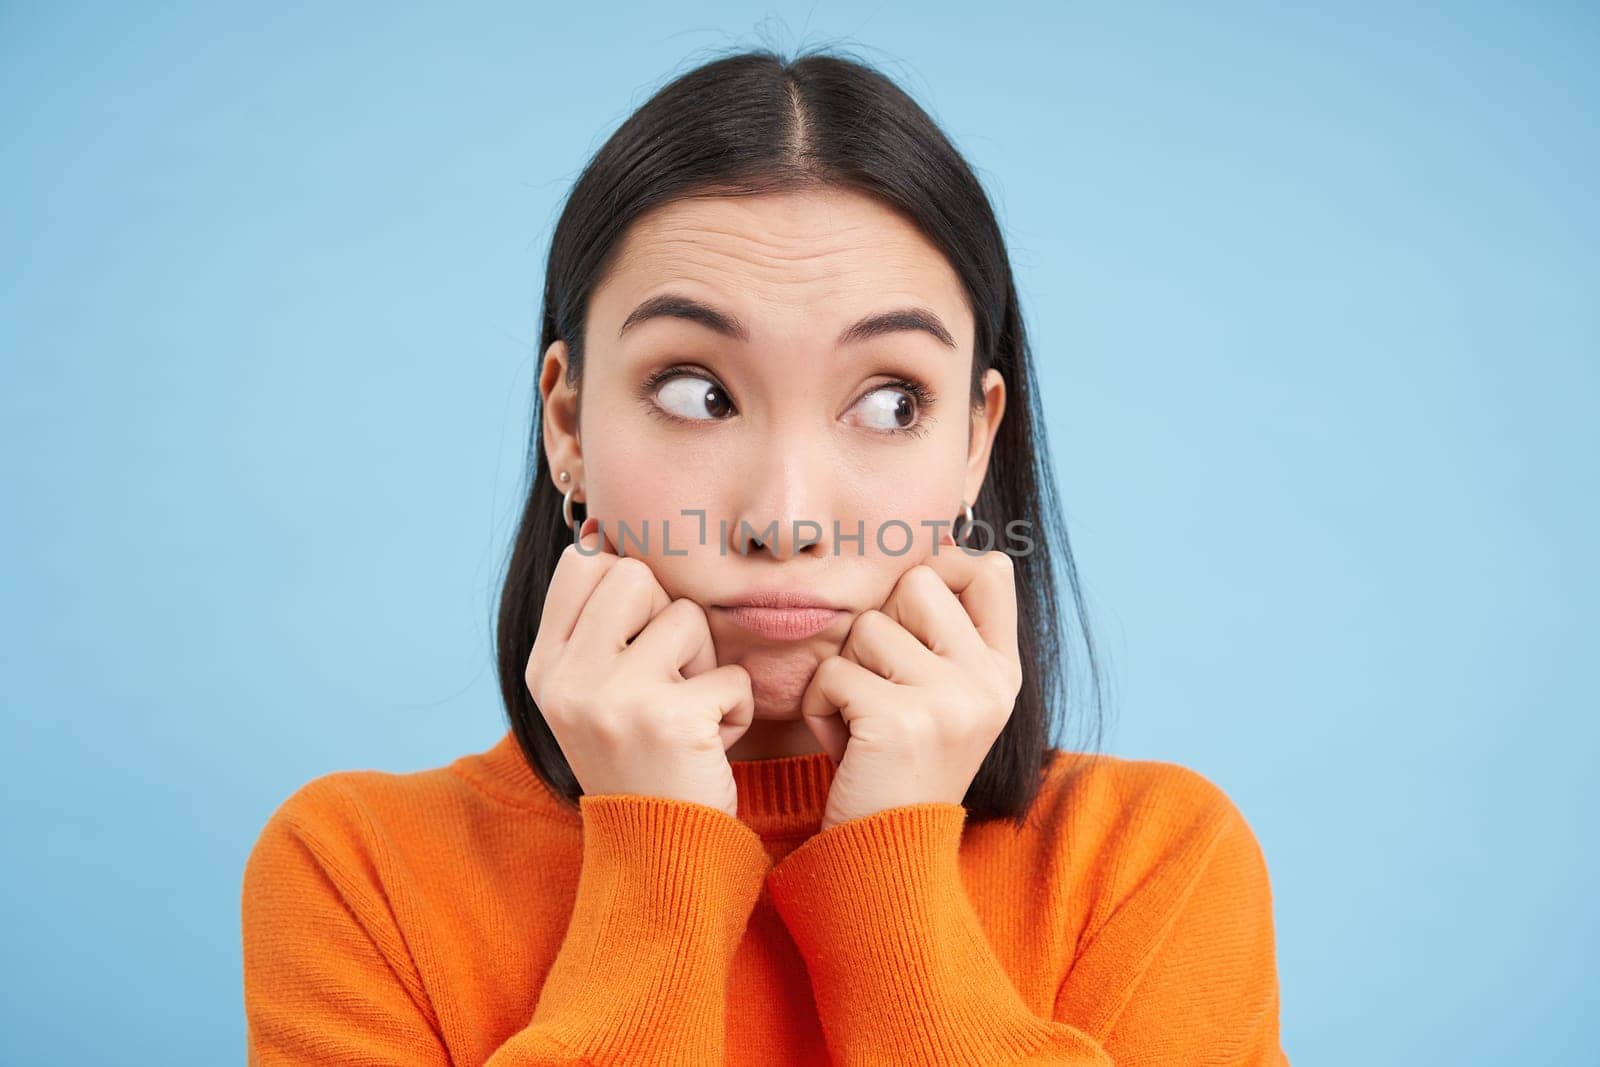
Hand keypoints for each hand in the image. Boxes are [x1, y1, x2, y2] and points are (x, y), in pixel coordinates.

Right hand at [523, 515, 755, 818]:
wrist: (658, 857)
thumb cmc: (640, 763)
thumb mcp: (592, 694)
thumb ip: (594, 625)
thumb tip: (598, 533)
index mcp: (544, 667)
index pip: (583, 563)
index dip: (627, 586)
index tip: (639, 636)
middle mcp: (567, 678)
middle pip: (636, 576)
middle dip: (669, 621)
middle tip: (668, 680)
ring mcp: (613, 696)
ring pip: (688, 618)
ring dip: (706, 666)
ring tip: (689, 715)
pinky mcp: (669, 718)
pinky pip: (729, 674)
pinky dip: (736, 708)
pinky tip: (711, 745)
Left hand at [799, 533, 1023, 830]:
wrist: (885, 858)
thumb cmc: (896, 769)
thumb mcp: (943, 699)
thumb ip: (944, 633)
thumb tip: (937, 541)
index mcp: (1003, 671)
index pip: (989, 569)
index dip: (939, 568)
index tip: (910, 611)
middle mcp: (989, 681)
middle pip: (915, 583)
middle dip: (877, 628)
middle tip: (880, 691)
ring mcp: (952, 699)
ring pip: (866, 626)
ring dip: (843, 672)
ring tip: (862, 725)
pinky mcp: (902, 720)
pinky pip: (832, 672)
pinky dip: (819, 708)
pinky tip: (843, 748)